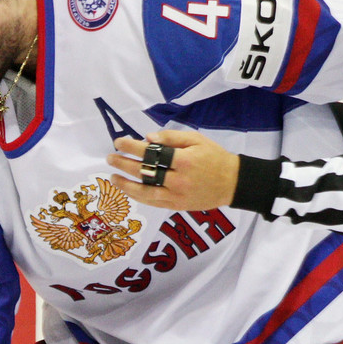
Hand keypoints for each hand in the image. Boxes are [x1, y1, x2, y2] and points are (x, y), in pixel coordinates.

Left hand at [107, 130, 239, 209]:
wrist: (232, 183)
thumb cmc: (214, 157)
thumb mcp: (196, 139)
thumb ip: (171, 137)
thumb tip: (147, 138)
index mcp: (184, 160)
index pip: (152, 153)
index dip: (132, 147)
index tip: (119, 142)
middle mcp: (179, 180)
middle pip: (145, 172)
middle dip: (124, 164)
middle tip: (110, 158)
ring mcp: (177, 196)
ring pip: (145, 192)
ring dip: (126, 185)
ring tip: (113, 177)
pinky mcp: (177, 206)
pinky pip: (153, 202)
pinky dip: (139, 196)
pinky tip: (128, 189)